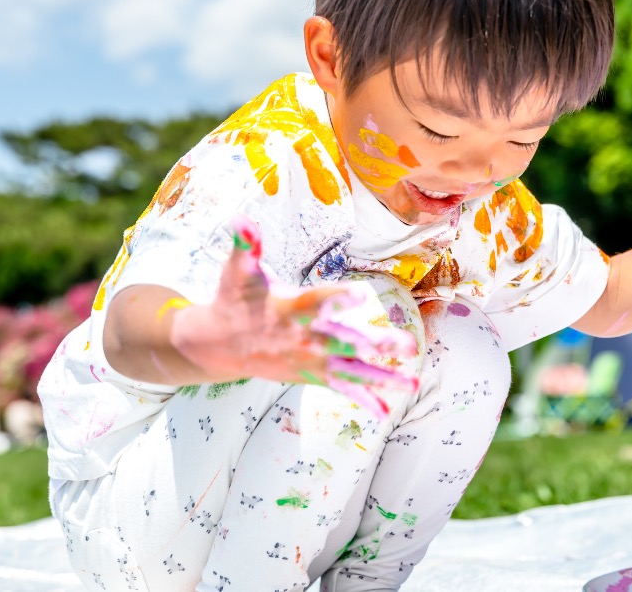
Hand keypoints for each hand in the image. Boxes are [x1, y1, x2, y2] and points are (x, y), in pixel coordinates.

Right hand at [169, 216, 417, 417]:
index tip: (361, 295)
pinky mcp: (312, 375)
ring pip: (350, 370)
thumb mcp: (238, 271)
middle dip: (374, 344)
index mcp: (290, 309)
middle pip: (343, 342)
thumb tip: (241, 220)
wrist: (219, 346)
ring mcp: (310, 361)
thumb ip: (245, 246)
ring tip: (412, 382)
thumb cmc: (235, 301)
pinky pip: (341, 388)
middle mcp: (304, 338)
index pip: (317, 302)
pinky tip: (386, 410)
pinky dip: (363, 399)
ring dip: (382, 376)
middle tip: (405, 344)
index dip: (338, 298)